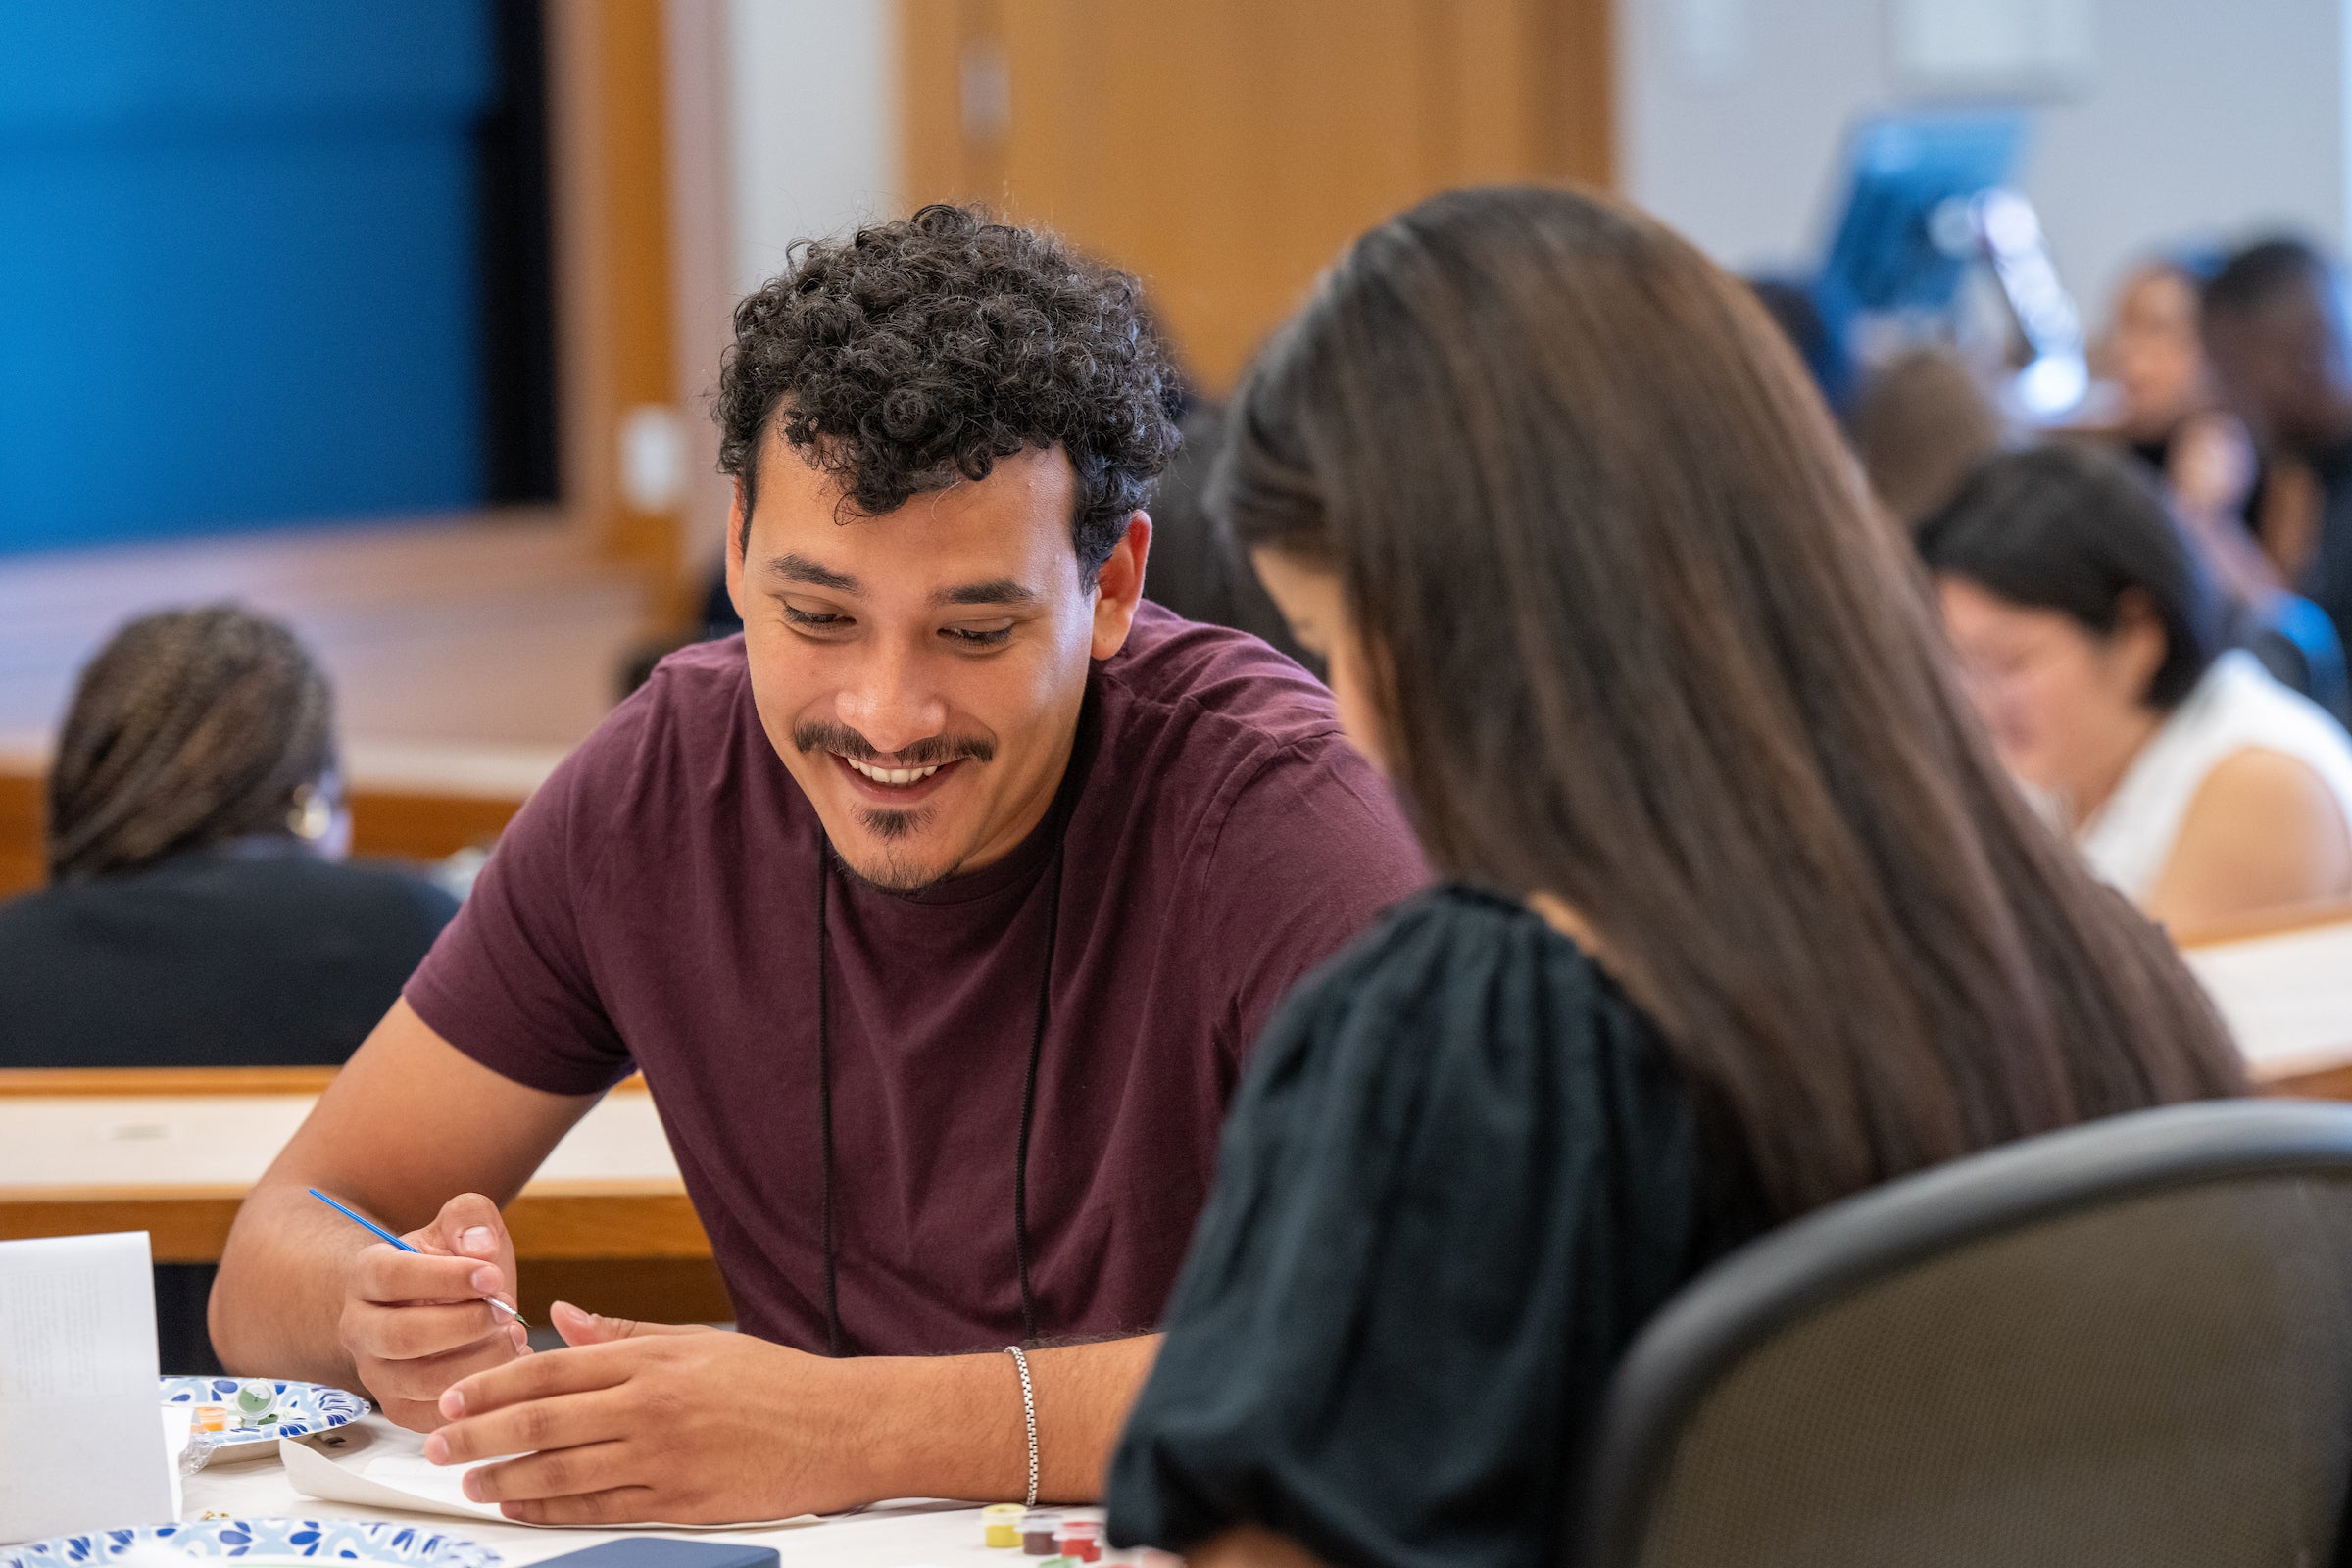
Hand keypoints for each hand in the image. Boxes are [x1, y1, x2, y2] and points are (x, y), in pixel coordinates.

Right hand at [337, 1192, 528, 1431]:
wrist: (432, 1301)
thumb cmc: (451, 1262)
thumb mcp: (461, 1225)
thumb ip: (470, 1219)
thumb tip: (480, 1247)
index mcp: (366, 1275)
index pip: (393, 1276)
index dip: (446, 1278)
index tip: (493, 1276)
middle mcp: (359, 1328)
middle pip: (403, 1337)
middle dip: (465, 1326)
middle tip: (507, 1313)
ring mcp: (376, 1373)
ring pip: (420, 1382)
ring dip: (477, 1363)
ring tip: (514, 1339)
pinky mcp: (400, 1407)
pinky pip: (435, 1416)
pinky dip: (478, 1398)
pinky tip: (508, 1368)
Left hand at [423, 1302, 872, 1524]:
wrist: (841, 1426)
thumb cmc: (777, 1383)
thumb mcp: (699, 1341)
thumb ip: (625, 1333)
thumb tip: (562, 1317)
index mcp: (654, 1359)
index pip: (551, 1369)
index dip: (493, 1385)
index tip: (455, 1396)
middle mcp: (651, 1406)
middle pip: (541, 1422)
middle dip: (478, 1435)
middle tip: (438, 1444)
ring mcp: (663, 1458)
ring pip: (560, 1472)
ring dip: (505, 1479)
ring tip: (471, 1482)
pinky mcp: (679, 1503)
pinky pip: (599, 1508)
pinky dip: (552, 1511)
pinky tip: (525, 1509)